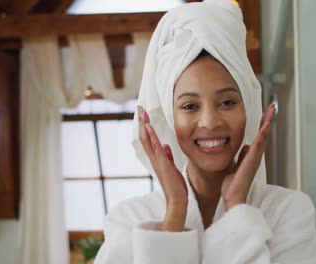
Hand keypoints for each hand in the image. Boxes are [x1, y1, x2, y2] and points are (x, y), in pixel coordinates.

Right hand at [138, 106, 187, 230]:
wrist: (177, 201)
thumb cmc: (176, 186)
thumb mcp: (171, 167)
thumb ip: (167, 156)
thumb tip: (164, 145)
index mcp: (156, 159)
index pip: (148, 140)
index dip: (145, 126)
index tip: (143, 114)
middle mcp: (154, 159)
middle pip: (144, 137)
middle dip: (142, 122)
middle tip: (139, 107)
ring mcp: (157, 162)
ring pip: (147, 141)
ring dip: (144, 126)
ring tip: (142, 113)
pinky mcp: (163, 165)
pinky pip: (156, 148)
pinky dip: (152, 137)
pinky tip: (150, 127)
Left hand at [221, 104, 274, 210]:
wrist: (233, 197)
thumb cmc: (233, 186)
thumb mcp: (235, 167)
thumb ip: (241, 157)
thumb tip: (245, 147)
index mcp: (251, 157)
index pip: (259, 137)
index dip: (263, 125)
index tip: (266, 114)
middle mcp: (255, 156)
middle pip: (264, 134)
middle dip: (268, 120)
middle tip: (273, 108)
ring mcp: (254, 158)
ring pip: (263, 137)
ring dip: (267, 124)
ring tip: (271, 112)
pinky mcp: (251, 161)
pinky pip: (258, 145)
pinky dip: (262, 135)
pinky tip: (265, 126)